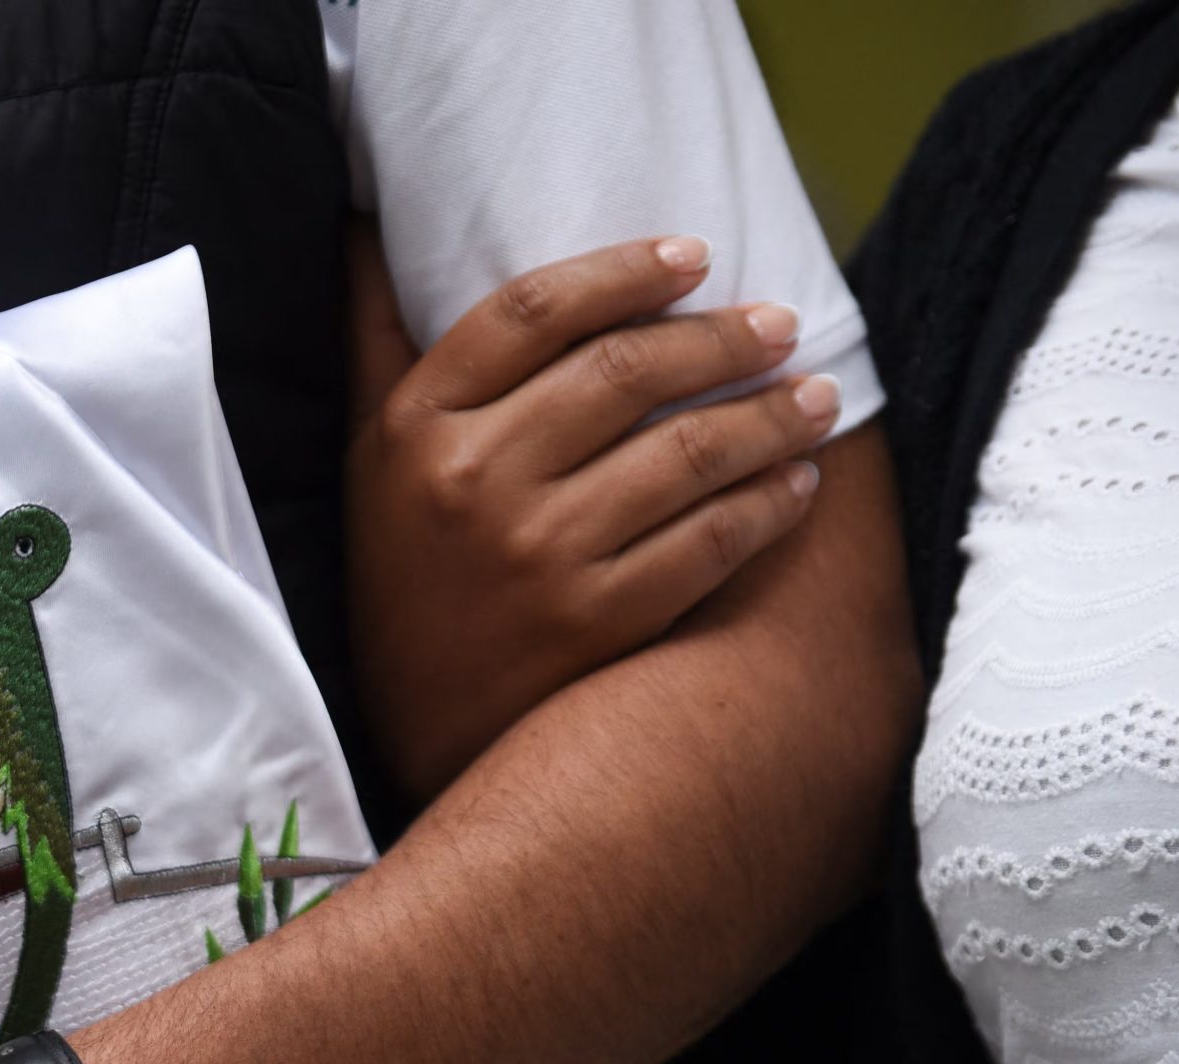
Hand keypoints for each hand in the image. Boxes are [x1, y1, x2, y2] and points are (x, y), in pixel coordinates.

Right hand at [345, 232, 840, 799]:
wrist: (416, 728)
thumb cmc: (405, 569)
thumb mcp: (370, 451)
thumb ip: (378, 337)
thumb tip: (366, 220)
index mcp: (416, 425)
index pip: (532, 311)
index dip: (623, 272)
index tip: (693, 257)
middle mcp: (472, 480)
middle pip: (622, 372)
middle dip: (721, 339)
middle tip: (780, 327)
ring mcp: (535, 554)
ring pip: (683, 454)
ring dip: (769, 417)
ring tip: (813, 398)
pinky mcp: (593, 622)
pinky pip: (708, 541)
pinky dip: (768, 505)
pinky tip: (797, 484)